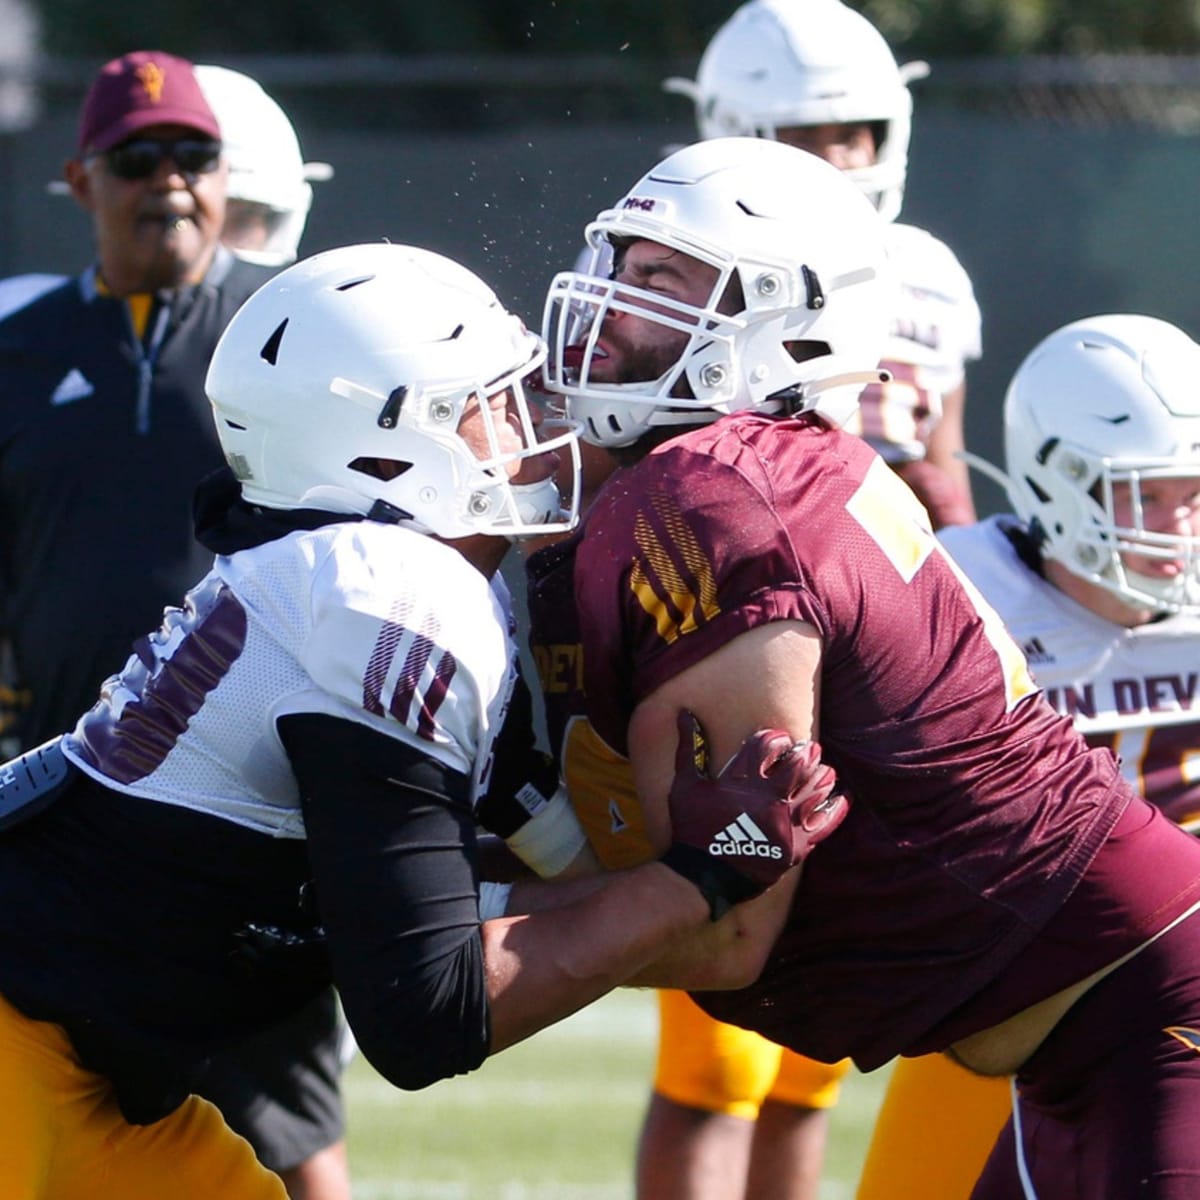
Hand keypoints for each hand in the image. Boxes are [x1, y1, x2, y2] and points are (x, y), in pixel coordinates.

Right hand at [660, 710, 847, 919]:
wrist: (702, 877)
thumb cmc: (691, 828)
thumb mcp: (685, 785)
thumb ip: (688, 748)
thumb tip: (684, 713)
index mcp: (742, 781)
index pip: (767, 745)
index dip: (776, 737)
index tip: (779, 740)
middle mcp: (767, 798)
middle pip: (798, 764)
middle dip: (805, 752)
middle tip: (808, 750)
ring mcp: (784, 823)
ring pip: (816, 789)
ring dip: (822, 774)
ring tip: (823, 769)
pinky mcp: (796, 846)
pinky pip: (825, 824)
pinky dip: (836, 808)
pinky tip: (840, 796)